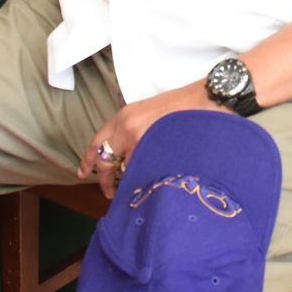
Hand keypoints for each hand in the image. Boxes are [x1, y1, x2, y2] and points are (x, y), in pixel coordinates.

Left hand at [77, 82, 219, 198]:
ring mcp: (141, 142)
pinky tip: (153, 183)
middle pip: (105, 162)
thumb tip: (124, 157)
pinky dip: (145, 180)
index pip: (97, 141)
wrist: (208, 99)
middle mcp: (127, 129)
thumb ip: (132, 130)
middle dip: (106, 181)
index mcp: (124, 117)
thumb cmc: (183, 106)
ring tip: (140, 185)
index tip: (82, 174)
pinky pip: (143, 175)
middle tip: (110, 192)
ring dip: (130, 180)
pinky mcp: (156, 153)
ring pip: (126, 172)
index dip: (88, 160)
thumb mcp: (149, 113)